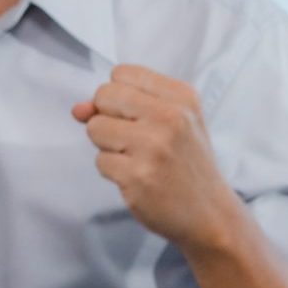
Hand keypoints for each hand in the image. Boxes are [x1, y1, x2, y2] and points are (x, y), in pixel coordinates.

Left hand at [69, 65, 240, 253]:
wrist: (210, 214)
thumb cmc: (185, 163)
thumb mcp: (170, 123)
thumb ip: (123, 106)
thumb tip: (77, 109)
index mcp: (181, 97)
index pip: (121, 73)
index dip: (119, 96)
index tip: (138, 116)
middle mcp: (170, 117)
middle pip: (104, 95)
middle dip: (107, 117)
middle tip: (134, 139)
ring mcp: (153, 147)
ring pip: (95, 128)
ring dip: (108, 146)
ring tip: (137, 159)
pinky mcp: (137, 176)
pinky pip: (100, 161)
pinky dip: (113, 171)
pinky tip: (138, 178)